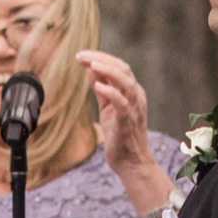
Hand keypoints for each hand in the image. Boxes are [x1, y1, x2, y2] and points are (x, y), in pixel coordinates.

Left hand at [78, 51, 172, 212]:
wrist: (130, 162)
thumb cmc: (120, 135)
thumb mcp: (108, 108)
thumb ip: (102, 89)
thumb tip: (90, 70)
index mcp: (132, 92)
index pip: (119, 67)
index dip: (100, 58)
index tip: (81, 55)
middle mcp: (136, 96)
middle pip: (123, 69)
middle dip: (101, 58)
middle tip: (81, 55)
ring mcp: (134, 108)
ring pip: (126, 81)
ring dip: (108, 70)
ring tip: (91, 63)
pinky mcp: (128, 120)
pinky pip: (122, 102)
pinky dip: (111, 91)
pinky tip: (97, 85)